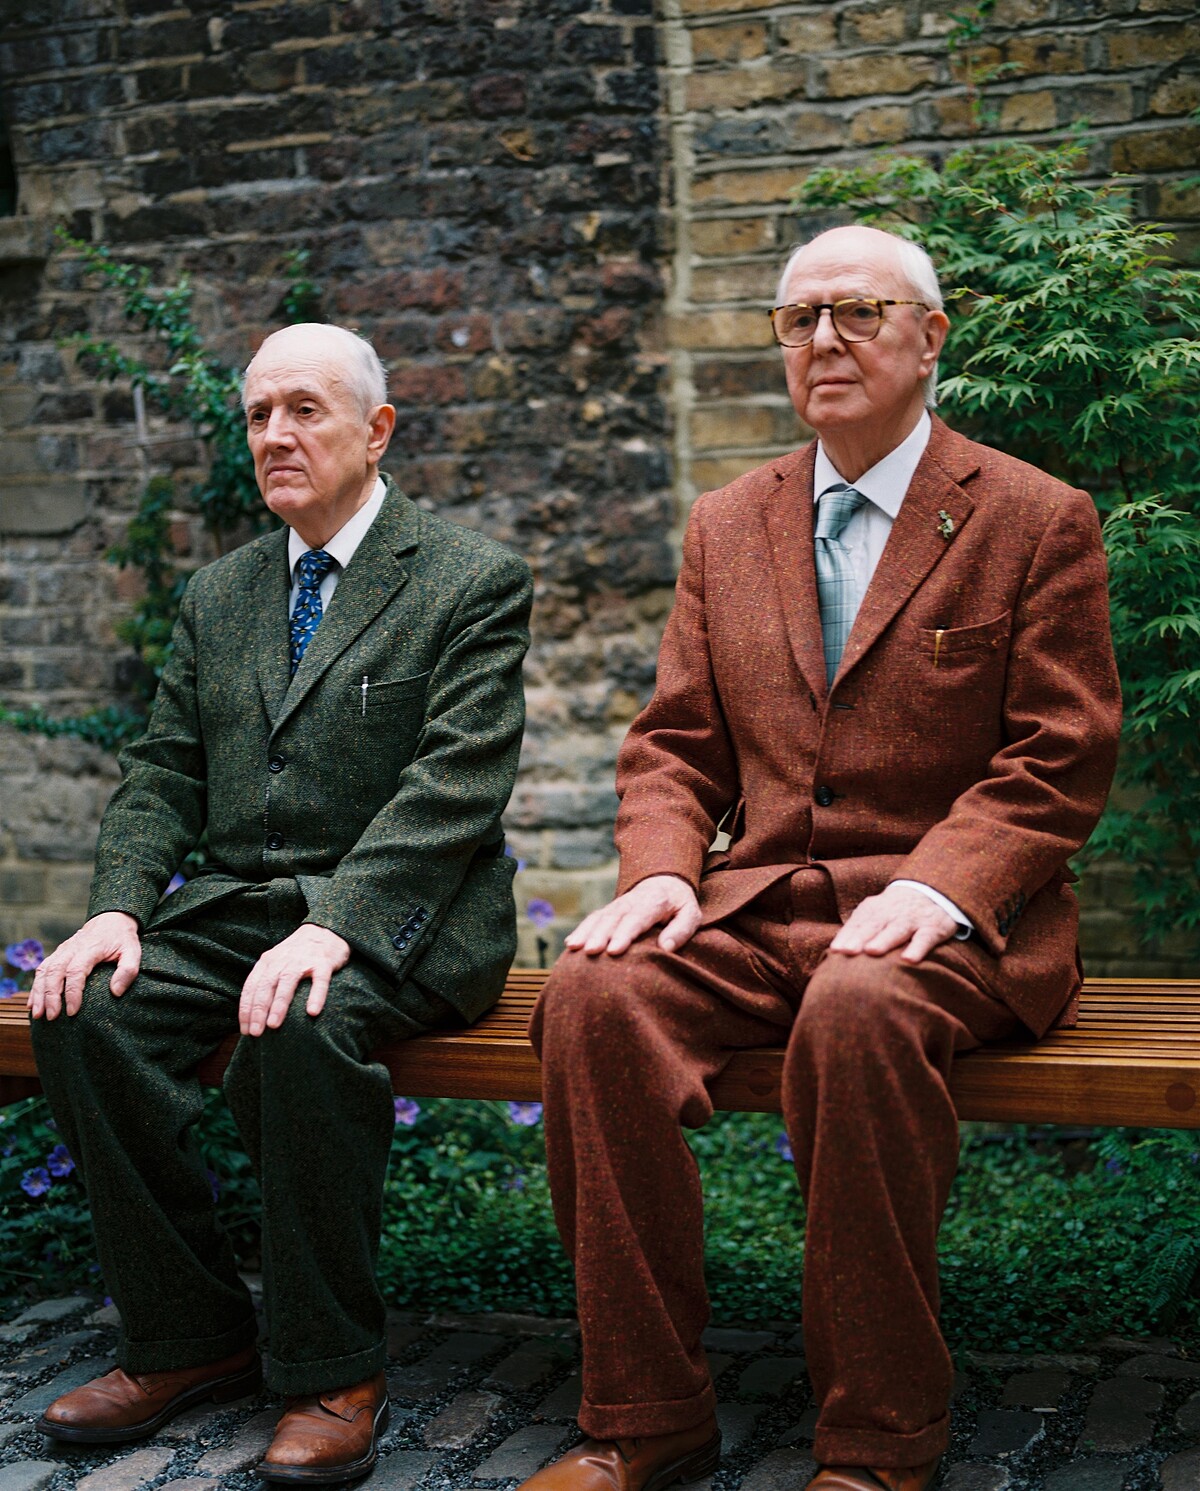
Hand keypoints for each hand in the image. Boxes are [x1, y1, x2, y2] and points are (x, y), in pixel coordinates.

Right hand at [29, 912, 141, 1020]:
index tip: (73, 1012)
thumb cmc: (122, 939)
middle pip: (55, 972)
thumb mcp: (133, 951)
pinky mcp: (57, 954)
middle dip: (51, 996)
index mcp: (90, 948)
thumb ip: (128, 970)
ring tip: (38, 1014)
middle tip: (52, 1017)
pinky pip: (41, 970)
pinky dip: (35, 987)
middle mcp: (72, 948)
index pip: (76, 971)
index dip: (72, 992)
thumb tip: (116, 992)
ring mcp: (62, 951)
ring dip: (39, 993)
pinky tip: (33, 1004)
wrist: (111, 919)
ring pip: (44, 971)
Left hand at [238, 924, 350, 1036]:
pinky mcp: (323, 963)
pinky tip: (312, 1011)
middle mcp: (282, 960)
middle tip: (255, 1033)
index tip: (244, 1030)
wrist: (324, 930)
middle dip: (258, 1011)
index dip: (246, 1010)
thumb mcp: (276, 962)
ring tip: (273, 1025)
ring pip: (287, 983)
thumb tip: (253, 1014)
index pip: (251, 988)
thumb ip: (265, 981)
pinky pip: (319, 981)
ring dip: (279, 1005)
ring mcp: (302, 961)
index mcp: (267, 962)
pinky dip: (316, 996)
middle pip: (265, 987)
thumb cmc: (297, 954)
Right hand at [564, 874, 700, 956]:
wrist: (665, 882)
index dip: (624, 934)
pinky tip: (571, 944)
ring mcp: (617, 905)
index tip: (614, 950)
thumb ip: (681, 930)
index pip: (637, 918)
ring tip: (574, 948)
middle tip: (590, 952)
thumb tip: (666, 947)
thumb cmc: (679, 905)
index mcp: (653, 902)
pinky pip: (593, 918)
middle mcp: (631, 901)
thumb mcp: (691, 914)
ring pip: (600, 918)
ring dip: (586, 932)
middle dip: (600, 935)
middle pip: (613, 918)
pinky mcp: (609, 911)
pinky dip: (581, 930)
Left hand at [829, 883, 956, 965]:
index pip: (858, 923)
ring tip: (872, 951)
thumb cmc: (895, 911)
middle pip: (873, 925)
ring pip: (897, 930)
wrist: (932, 890)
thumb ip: (857, 929)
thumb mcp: (876, 914)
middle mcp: (891, 913)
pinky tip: (909, 959)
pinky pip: (925, 938)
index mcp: (874, 910)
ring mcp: (912, 920)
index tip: (835, 950)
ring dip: (884, 940)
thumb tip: (834, 951)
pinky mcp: (932, 928)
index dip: (846, 936)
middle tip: (847, 951)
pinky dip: (918, 948)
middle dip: (859, 938)